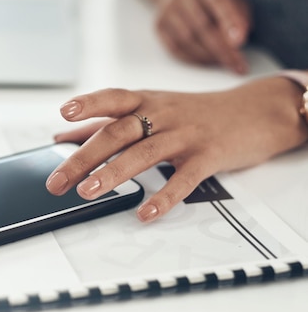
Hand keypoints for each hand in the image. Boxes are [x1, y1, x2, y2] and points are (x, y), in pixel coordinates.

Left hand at [45, 77, 307, 221]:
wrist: (253, 112)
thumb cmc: (193, 112)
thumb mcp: (150, 107)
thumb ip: (105, 121)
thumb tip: (61, 134)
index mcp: (146, 101)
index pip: (112, 99)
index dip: (88, 104)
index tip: (64, 113)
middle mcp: (162, 115)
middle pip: (118, 132)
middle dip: (84, 157)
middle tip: (58, 181)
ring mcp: (185, 135)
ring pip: (144, 153)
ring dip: (113, 174)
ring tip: (87, 193)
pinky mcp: (207, 156)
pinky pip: (183, 178)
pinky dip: (163, 197)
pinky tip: (144, 213)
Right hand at [155, 0, 250, 73]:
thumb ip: (239, 13)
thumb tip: (238, 39)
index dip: (229, 20)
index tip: (240, 42)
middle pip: (202, 25)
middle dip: (222, 49)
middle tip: (238, 65)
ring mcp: (166, 9)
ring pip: (188, 40)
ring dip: (209, 56)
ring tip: (226, 63)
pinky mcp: (159, 25)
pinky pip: (176, 48)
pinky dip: (194, 58)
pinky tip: (209, 61)